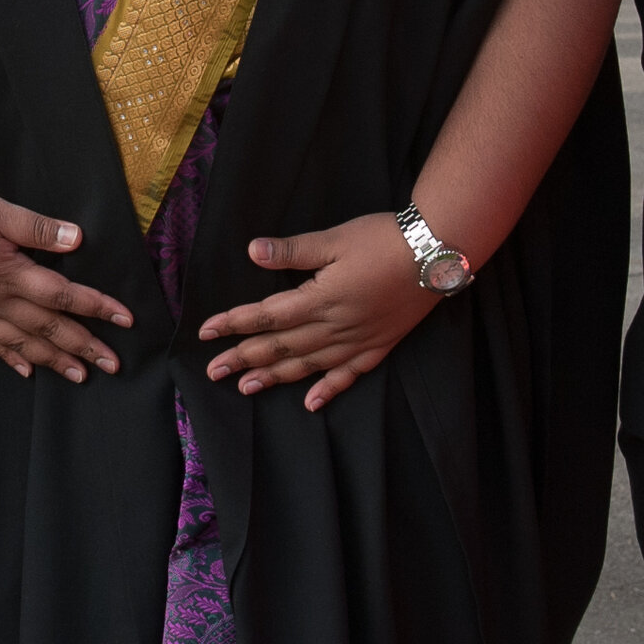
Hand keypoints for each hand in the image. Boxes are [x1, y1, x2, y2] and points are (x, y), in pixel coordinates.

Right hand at [0, 179, 129, 381]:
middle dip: (83, 347)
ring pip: (22, 343)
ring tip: (79, 376)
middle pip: (48, 328)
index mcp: (12, 274)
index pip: (64, 296)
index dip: (97, 307)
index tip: (127, 320)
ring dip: (53, 360)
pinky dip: (10, 358)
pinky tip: (25, 370)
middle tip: (113, 366)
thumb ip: (38, 228)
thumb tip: (78, 238)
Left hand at [199, 214, 439, 410]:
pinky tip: (311, 404)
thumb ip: (293, 250)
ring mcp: (357, 341)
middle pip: (281, 347)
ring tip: (246, 387)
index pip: (266, 315)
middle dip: (243, 357)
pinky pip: (349, 375)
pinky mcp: (379, 346)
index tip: (206, 331)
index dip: (235, 323)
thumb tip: (253, 251)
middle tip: (212, 371)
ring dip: (275, 377)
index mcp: (320, 299)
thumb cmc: (384, 240)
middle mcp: (335, 327)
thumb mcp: (335, 239)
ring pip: (309, 366)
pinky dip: (328, 390)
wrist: (436, 254)